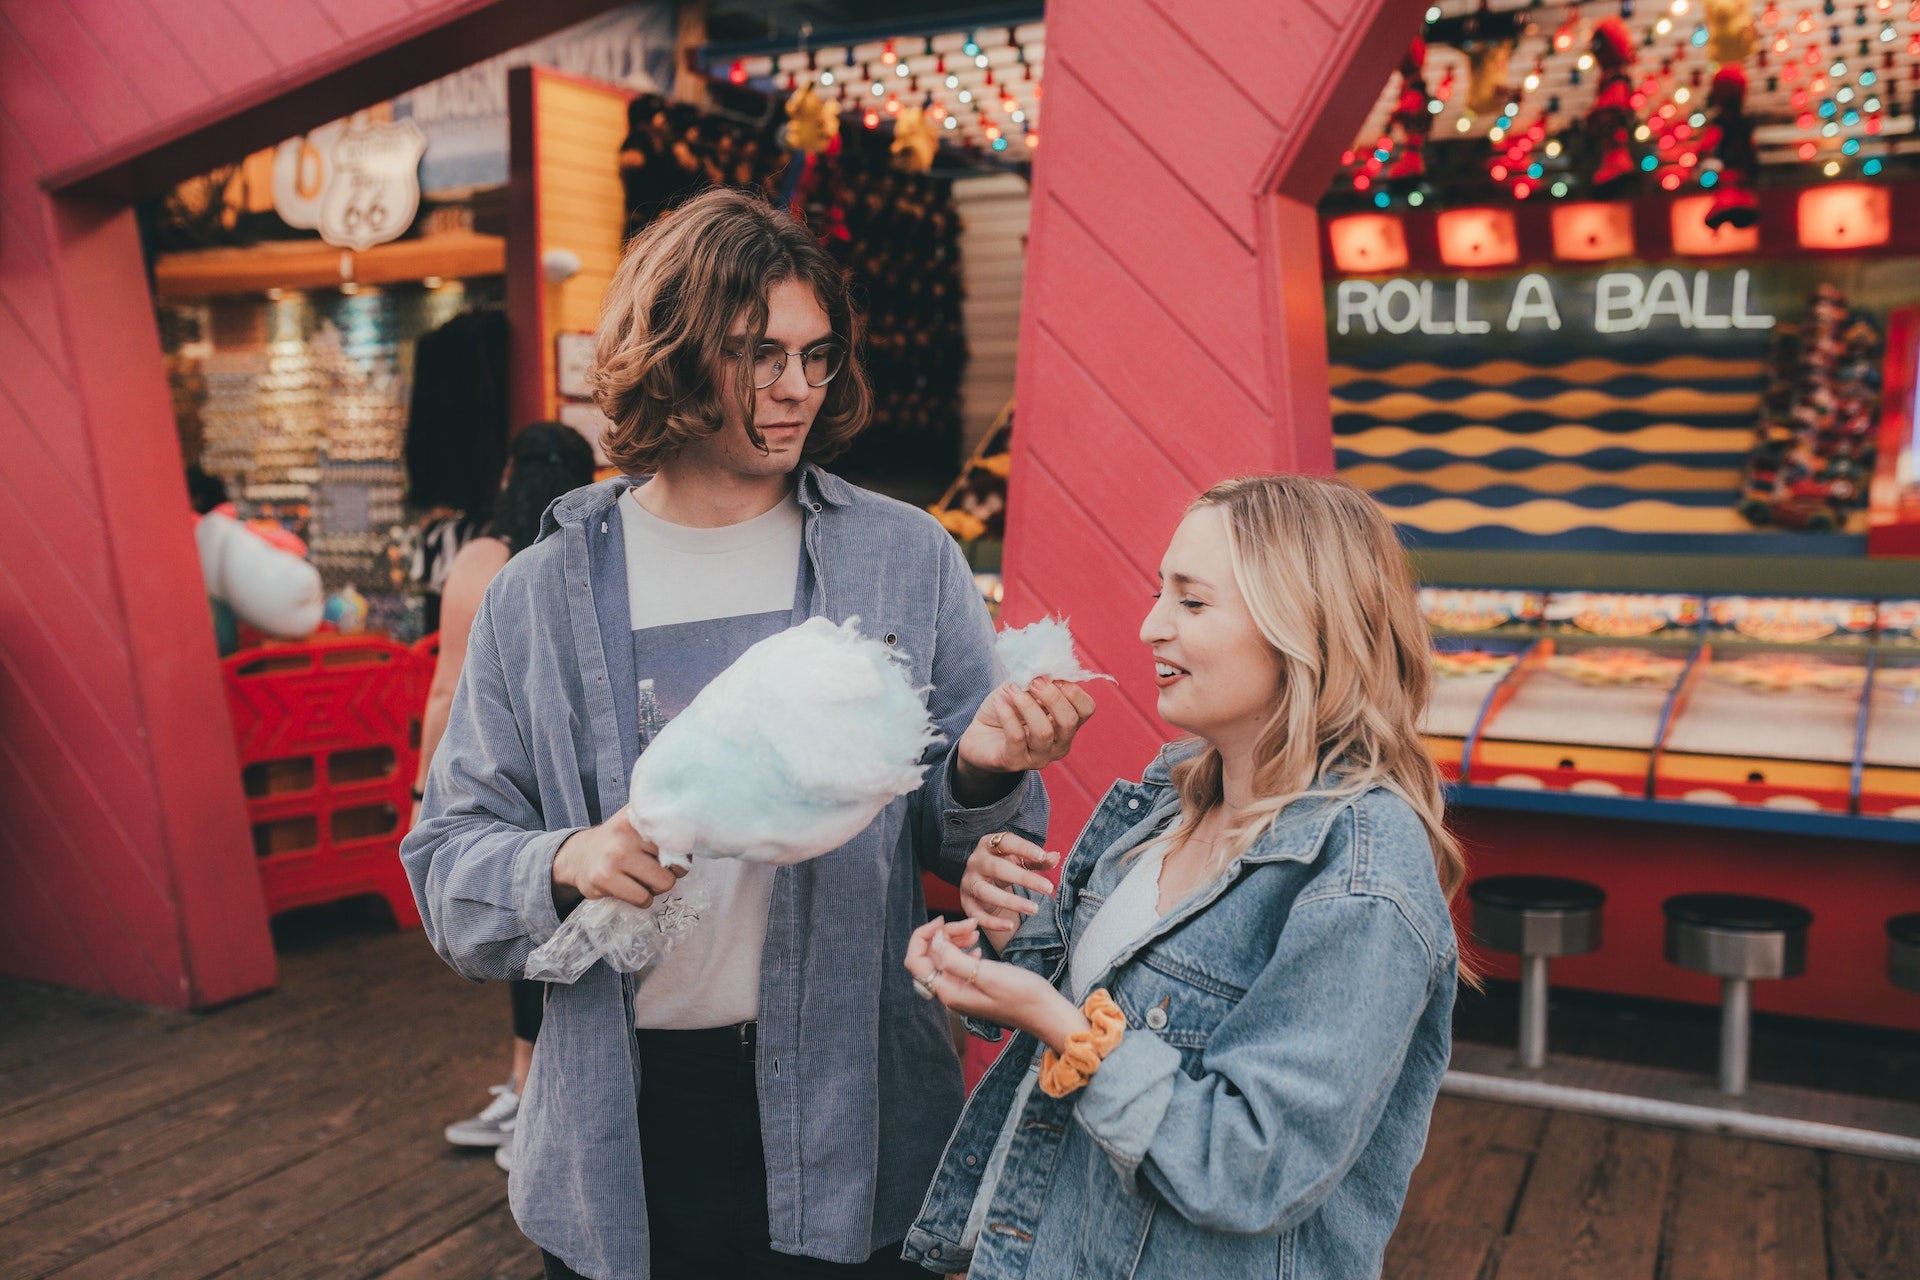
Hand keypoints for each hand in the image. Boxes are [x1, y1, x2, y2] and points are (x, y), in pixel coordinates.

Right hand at [551, 807, 686, 908]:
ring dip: (656, 888)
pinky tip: (632, 890)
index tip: (670, 854)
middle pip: (677, 864)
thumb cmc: (620, 842)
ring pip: (663, 883)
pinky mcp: (605, 878)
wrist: (579, 857)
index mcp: (640, 815)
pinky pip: (643, 898)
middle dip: (669, 872)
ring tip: (642, 880)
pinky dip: (643, 900)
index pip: (681, 837)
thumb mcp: (638, 824)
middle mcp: (626, 831)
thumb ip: (665, 825)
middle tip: (653, 870)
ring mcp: (615, 854)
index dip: (681, 851)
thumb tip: (700, 836)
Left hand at [904, 918, 1087, 1052]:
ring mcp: (960, 992)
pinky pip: (956, 965)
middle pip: (929, 956)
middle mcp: (949, 993)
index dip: (923, 936)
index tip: (943, 920)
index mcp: (947, 991)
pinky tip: (977, 946)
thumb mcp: (986, 974)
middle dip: (943, 935)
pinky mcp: (972, 988)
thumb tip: (934, 942)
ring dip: (953, 940)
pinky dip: (962, 949)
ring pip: (943, 958)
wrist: (1044, 1012)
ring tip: (975, 931)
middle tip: (970, 924)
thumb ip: (954, 959)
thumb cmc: (1020, 994)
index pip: (915, 960)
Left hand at [956, 677, 1095, 778]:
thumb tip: (1043, 664)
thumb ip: (1035, 677)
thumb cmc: (1006, 710)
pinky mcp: (1014, 762)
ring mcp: (1038, 757)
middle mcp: (1059, 743)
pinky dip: (1007, 716)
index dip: (1073, 690)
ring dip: (1027, 705)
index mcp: (1067, 724)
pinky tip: (999, 702)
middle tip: (1033, 682)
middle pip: (1069, 721)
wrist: (979, 736)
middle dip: (1052, 697)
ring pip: (1043, 732)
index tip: (1053, 677)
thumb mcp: (1022, 688)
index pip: (1086, 709)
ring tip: (1012, 690)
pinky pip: (1016, 738)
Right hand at [961, 831, 1057, 951]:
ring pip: (986, 892)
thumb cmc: (1006, 866)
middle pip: (997, 868)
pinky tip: (1010, 926)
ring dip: (1010, 902)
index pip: (1006, 842)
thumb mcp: (1022, 860)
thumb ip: (1038, 859)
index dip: (1024, 848)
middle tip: (1048, 888)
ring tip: (1034, 909)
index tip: (1042, 856)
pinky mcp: (966, 902)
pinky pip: (977, 914)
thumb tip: (1055, 857)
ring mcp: (969, 882)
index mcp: (989, 844)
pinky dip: (992, 922)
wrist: (983, 883)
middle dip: (1023, 878)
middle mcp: (976, 861)